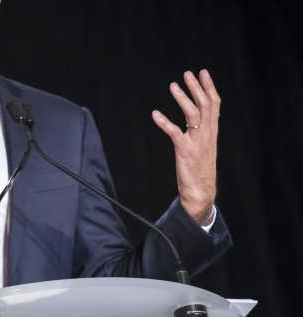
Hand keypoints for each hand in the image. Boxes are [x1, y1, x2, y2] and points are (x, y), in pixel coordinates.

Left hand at [152, 70, 220, 224]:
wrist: (201, 191)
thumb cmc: (200, 170)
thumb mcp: (204, 147)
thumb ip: (201, 132)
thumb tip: (196, 119)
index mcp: (212, 132)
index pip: (214, 104)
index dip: (209, 87)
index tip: (203, 73)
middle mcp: (207, 134)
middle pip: (205, 105)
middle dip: (197, 87)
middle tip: (187, 73)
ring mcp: (197, 142)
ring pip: (193, 114)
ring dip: (182, 98)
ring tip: (173, 86)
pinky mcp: (185, 150)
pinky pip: (174, 133)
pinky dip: (164, 122)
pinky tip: (155, 114)